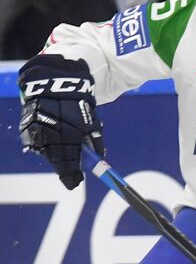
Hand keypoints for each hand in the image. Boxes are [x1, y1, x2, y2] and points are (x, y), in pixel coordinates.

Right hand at [18, 54, 103, 189]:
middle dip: (64, 169)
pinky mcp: (27, 126)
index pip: (69, 163)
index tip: (76, 182)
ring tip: (62, 158)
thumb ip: (95, 141)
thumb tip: (99, 158)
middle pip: (56, 161)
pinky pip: (35, 143)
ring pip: (45, 153)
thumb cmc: (78, 102)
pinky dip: (43, 146)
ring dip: (54, 157)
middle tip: (71, 176)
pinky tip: (50, 144)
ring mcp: (37, 131)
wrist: (56, 81)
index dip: (72, 175)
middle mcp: (51, 136)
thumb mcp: (91, 121)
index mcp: (70, 135)